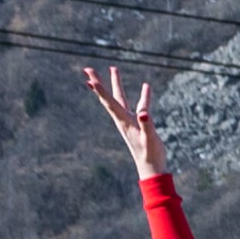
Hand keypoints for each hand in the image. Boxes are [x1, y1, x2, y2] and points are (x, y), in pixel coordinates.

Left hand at [78, 63, 173, 178]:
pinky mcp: (138, 124)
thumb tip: (144, 112)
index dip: (100, 90)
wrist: (151, 169)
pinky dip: (143, 95)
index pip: (110, 102)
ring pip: (120, 98)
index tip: (89, 78)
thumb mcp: (150, 139)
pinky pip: (139, 105)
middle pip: (109, 97)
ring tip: (113, 69)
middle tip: (88, 69)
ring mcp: (130, 121)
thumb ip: (147, 125)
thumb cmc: (150, 155)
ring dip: (116, 84)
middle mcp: (123, 120)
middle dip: (99, 83)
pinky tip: (146, 87)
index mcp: (124, 122)